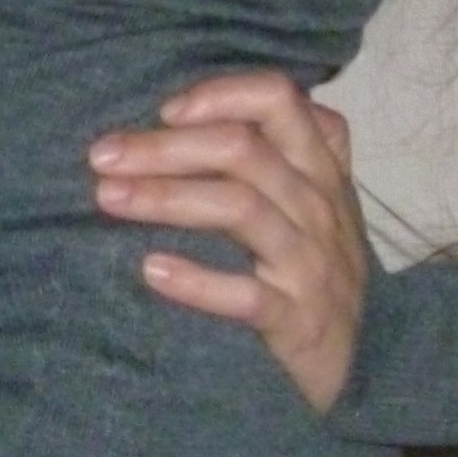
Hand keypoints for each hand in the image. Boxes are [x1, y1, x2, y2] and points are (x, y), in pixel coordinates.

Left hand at [89, 71, 366, 412]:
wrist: (355, 362)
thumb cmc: (316, 269)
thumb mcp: (314, 199)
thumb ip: (276, 149)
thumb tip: (189, 109)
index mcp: (320, 167)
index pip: (279, 99)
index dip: (220, 94)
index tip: (165, 111)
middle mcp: (318, 204)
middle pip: (242, 149)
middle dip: (164, 147)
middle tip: (102, 156)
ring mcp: (311, 262)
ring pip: (240, 208)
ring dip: (166, 197)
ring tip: (108, 198)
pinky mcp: (298, 319)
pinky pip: (247, 295)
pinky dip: (198, 281)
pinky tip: (151, 269)